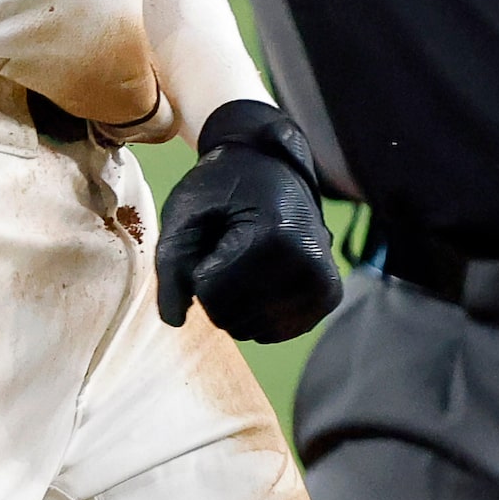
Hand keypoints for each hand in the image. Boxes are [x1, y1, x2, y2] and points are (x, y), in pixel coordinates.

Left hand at [153, 99, 341, 342]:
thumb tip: (174, 321)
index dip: (197, 269)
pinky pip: (272, 332)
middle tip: (231, 246)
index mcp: (276, 237)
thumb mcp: (186, 213)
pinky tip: (262, 276)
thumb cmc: (224, 187)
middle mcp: (309, 265)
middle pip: (229, 316)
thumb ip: (170, 265)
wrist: (274, 166)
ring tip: (247, 257)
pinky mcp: (328, 297)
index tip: (214, 235)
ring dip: (234, 301)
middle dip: (215, 288)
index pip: (210, 292)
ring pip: (249, 329)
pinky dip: (255, 311)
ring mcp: (323, 284)